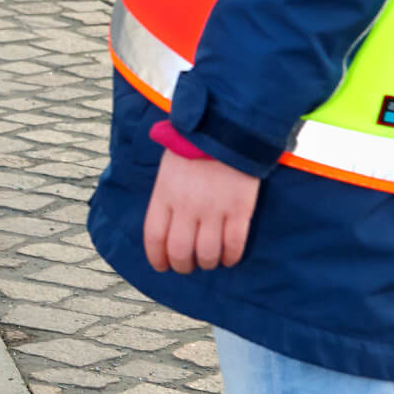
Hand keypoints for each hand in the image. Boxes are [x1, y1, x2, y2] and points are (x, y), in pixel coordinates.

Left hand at [142, 148, 260, 273]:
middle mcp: (186, 206)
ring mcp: (214, 209)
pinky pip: (234, 246)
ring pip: (207, 254)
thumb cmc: (193, 145)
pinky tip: (229, 257)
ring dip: (207, 263)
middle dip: (182, 265)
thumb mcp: (168, 167)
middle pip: (180, 252)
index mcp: (164, 194)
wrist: (226, 128)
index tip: (161, 266)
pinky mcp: (239, 210)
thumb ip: (164, 195)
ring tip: (208, 260)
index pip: (154, 237)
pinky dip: (230, 257)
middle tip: (187, 266)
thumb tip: (162, 223)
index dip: (157, 258)